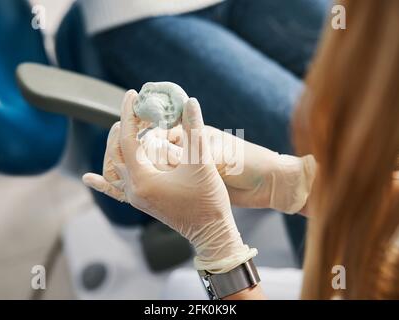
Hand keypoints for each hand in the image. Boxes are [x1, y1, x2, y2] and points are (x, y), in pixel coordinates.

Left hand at [82, 91, 256, 272]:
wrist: (210, 231)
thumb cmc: (207, 198)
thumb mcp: (201, 162)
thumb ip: (194, 130)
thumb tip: (190, 102)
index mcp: (143, 179)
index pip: (127, 139)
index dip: (129, 114)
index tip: (132, 94)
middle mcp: (134, 189)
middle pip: (117, 152)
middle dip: (124, 128)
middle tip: (137, 110)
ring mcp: (136, 197)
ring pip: (115, 167)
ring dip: (118, 145)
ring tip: (125, 127)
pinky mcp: (142, 202)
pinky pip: (115, 189)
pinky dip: (102, 182)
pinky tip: (89, 178)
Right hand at [145, 125, 315, 213]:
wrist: (272, 185)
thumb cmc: (250, 162)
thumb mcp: (221, 156)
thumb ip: (194, 154)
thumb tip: (163, 154)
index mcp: (200, 135)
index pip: (165, 132)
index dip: (149, 136)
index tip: (131, 143)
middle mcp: (194, 150)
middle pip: (161, 150)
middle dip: (145, 156)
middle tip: (126, 166)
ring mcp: (195, 168)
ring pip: (166, 168)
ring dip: (152, 172)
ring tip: (130, 180)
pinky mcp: (198, 184)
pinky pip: (176, 183)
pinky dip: (164, 185)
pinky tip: (151, 191)